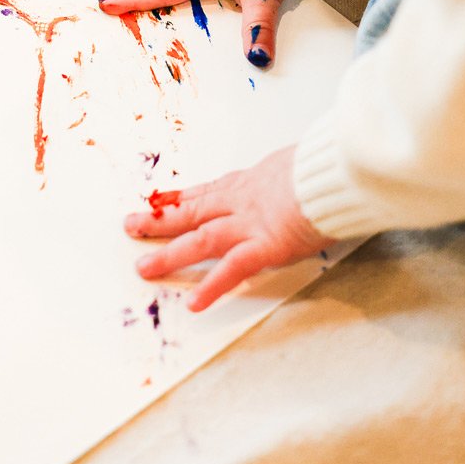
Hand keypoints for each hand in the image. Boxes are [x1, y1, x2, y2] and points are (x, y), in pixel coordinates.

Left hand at [124, 146, 335, 310]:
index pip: (207, 191)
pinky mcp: (265, 245)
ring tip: (144, 268)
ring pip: (200, 239)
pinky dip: (213, 286)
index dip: (179, 198)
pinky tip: (194, 302)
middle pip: (192, 211)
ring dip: (170, 254)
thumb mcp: (297, 161)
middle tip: (131, 226)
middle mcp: (241, 202)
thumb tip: (292, 174)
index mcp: (250, 182)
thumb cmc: (324, 166)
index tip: (158, 201)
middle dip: (159, 221)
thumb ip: (287, 174)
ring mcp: (249, 224)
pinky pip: (232, 268)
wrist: (333, 172)